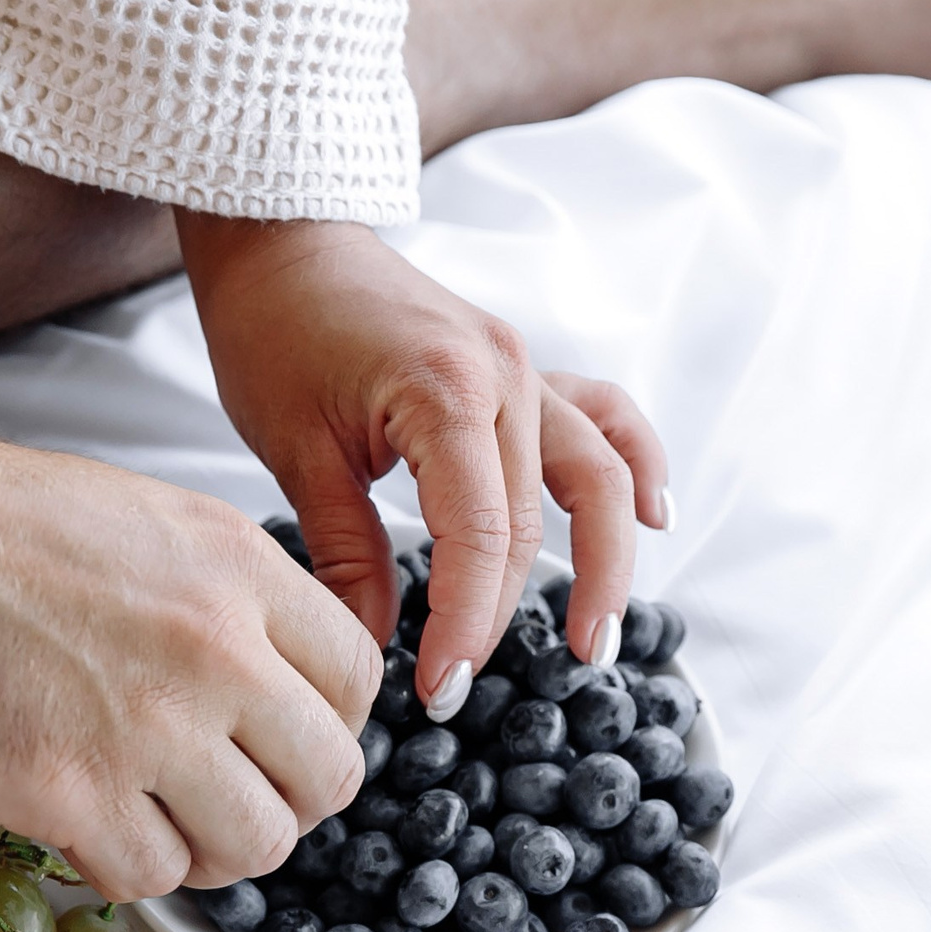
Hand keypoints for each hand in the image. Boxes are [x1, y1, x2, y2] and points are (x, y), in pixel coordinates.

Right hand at [0, 331, 380, 899]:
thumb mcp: (142, 522)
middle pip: (330, 778)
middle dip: (285, 803)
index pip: (357, 679)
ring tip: (155, 821)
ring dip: (212, 850)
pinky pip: (155, 876)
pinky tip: (84, 826)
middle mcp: (216, 648)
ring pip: (256, 845)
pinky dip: (126, 867)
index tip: (282, 742)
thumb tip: (268, 678)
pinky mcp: (72, 793)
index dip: (326, 726)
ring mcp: (149, 727)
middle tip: (225, 798)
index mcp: (239, 570)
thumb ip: (221, 597)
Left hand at [177, 215, 669, 717]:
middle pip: (530, 525)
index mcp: (446, 394)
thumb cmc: (274, 334)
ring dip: (606, 564)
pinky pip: (604, 418)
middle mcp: (505, 376)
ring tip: (597, 642)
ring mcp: (525, 368)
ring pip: (596, 478)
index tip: (438, 687)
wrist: (282, 243)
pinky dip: (636, 466)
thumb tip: (373, 644)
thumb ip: (345, 551)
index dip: (465, 624)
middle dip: (500, 615)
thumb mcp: (295, 452)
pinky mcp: (524, 368)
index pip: (480, 538)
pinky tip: (656, 518)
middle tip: (461, 686)